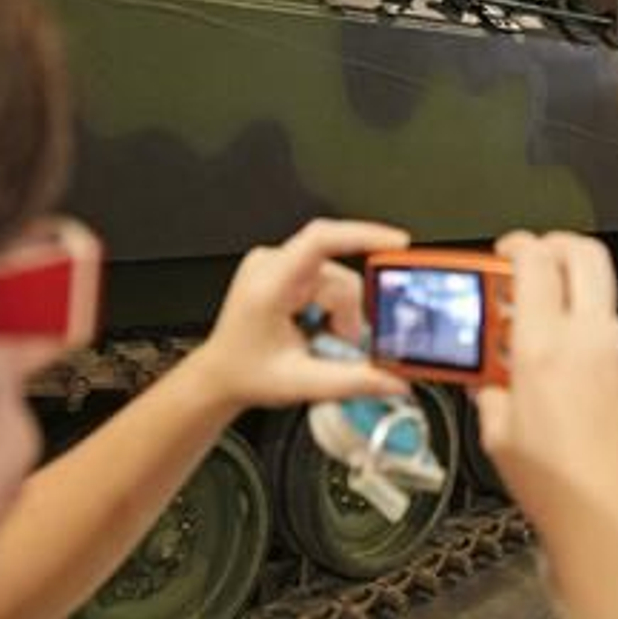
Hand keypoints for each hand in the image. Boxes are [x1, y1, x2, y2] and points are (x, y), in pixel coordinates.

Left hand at [192, 219, 411, 408]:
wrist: (220, 375)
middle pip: (338, 274)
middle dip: (348, 313)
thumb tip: (393, 378)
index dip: (363, 235)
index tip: (397, 243)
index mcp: (269, 285)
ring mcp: (276, 263)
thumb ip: (354, 381)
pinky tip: (317, 326)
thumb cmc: (245, 373)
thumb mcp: (302, 382)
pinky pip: (326, 277)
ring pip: (336, 278)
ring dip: (340, 313)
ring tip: (321, 341)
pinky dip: (332, 306)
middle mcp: (271, 265)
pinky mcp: (284, 267)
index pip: (320, 241)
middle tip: (340, 344)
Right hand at [474, 233, 617, 561]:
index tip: (511, 251)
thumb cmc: (561, 496)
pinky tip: (600, 409)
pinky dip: (613, 370)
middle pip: (585, 256)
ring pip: (608, 317)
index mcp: (545, 348)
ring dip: (584, 326)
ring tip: (566, 371)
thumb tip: (494, 378)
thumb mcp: (499, 439)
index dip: (518, 245)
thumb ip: (495, 392)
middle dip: (560, 247)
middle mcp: (596, 343)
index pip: (534, 261)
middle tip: (543, 261)